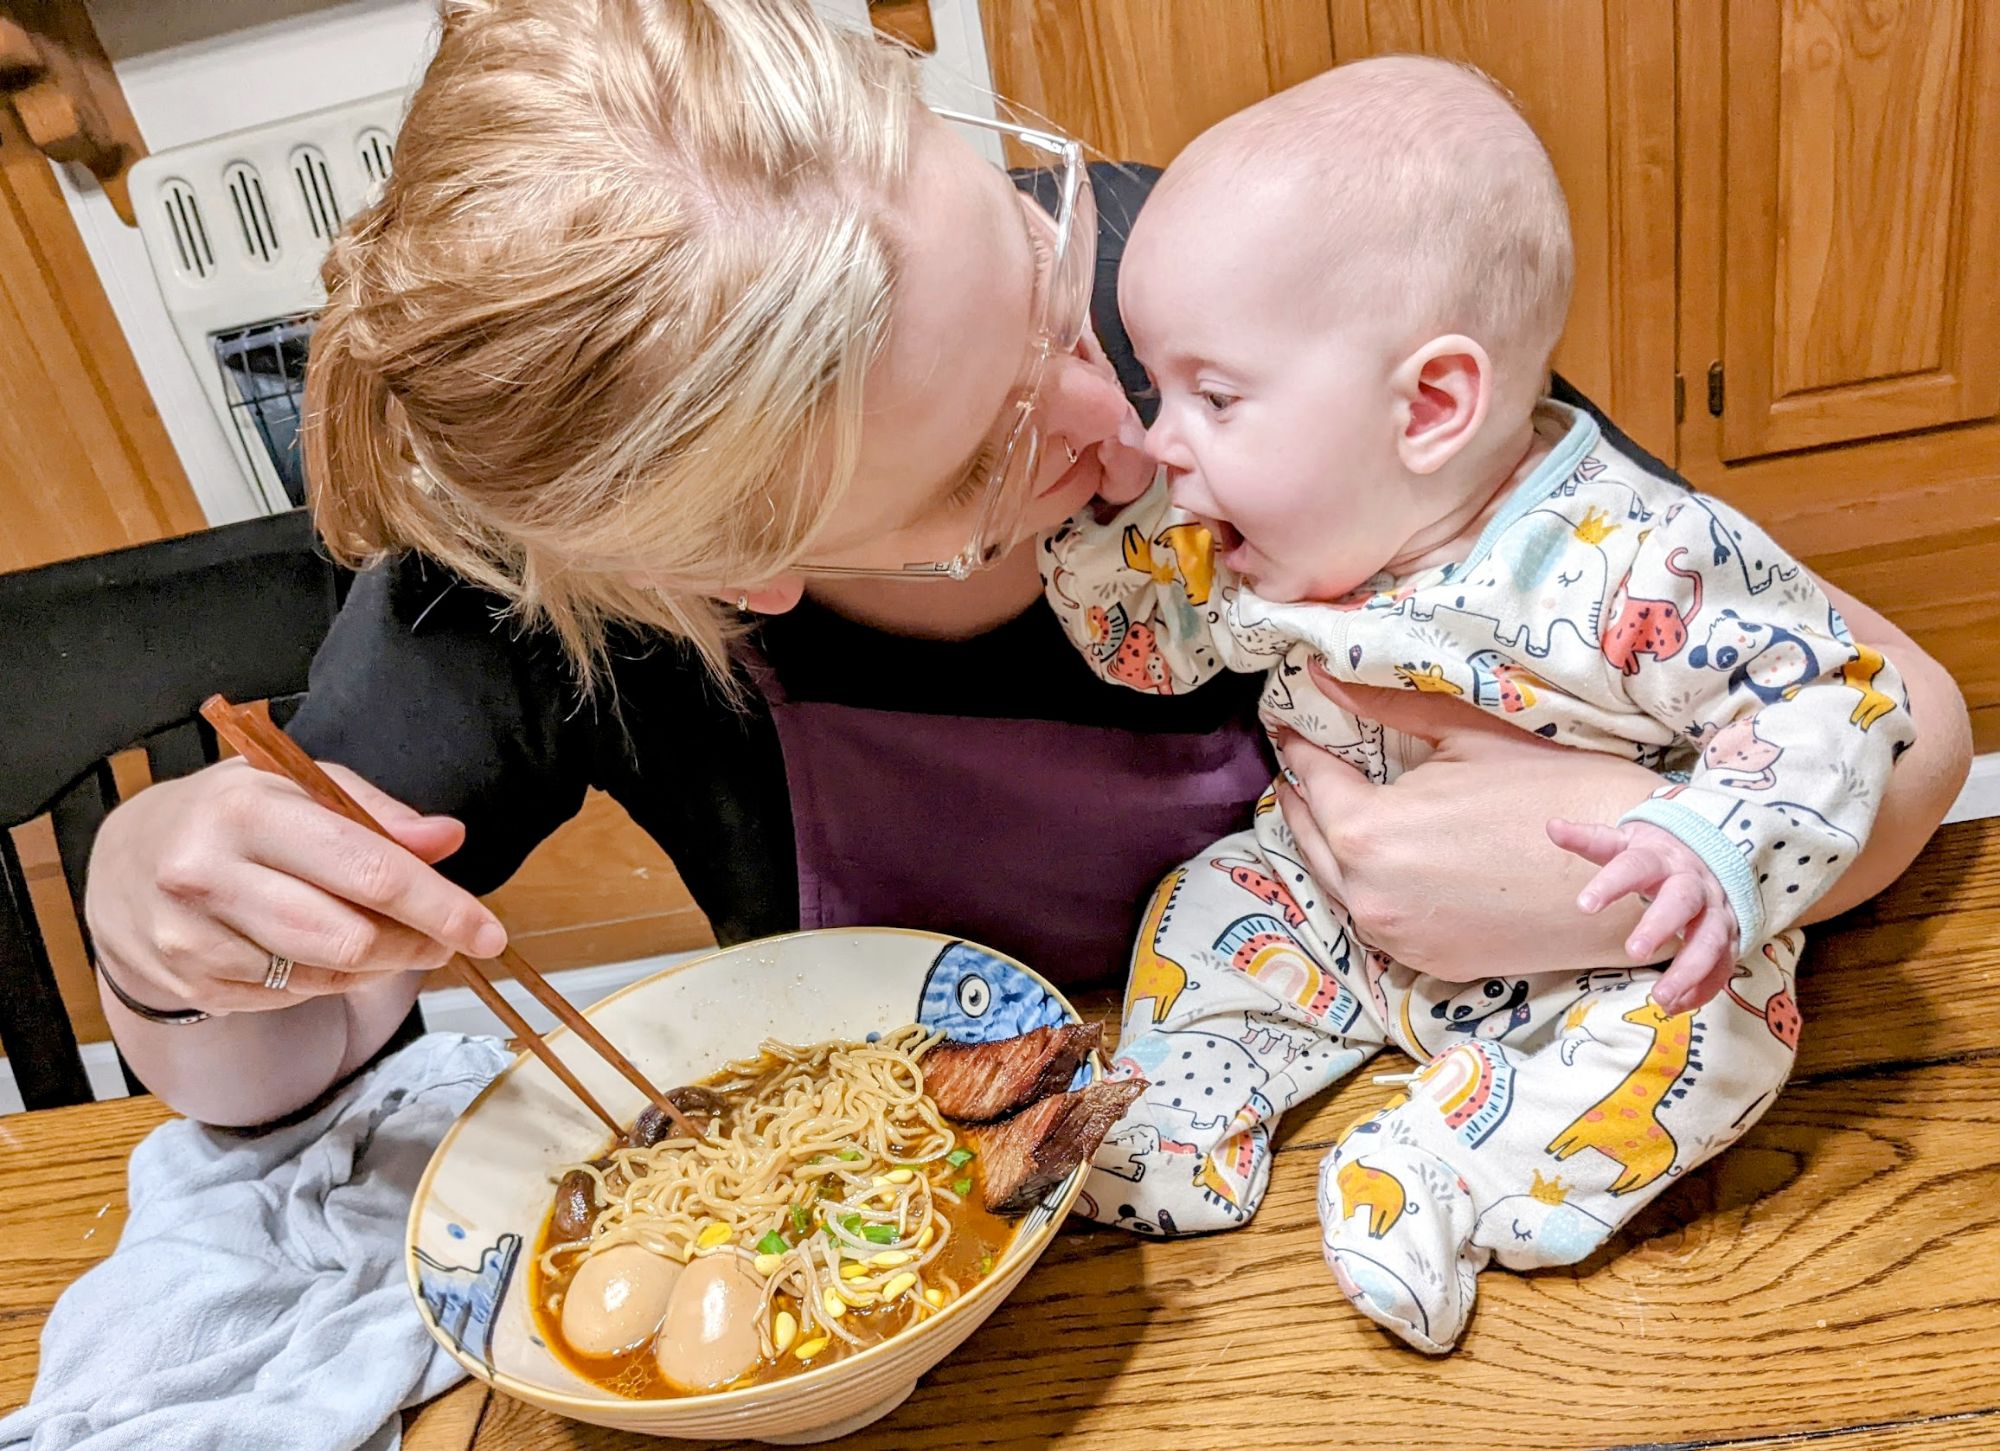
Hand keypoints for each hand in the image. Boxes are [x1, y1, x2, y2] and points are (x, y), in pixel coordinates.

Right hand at [85, 757, 505, 1016]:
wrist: (127, 860)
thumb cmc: (233, 815)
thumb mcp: (298, 786)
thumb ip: (377, 814)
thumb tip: (447, 839)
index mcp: (246, 813)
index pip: (366, 870)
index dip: (440, 907)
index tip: (488, 932)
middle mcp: (209, 876)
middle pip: (350, 938)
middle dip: (416, 944)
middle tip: (445, 939)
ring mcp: (192, 940)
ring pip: (325, 975)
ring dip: (378, 964)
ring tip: (388, 938)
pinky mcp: (191, 985)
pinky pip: (292, 996)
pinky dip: (329, 979)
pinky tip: (325, 950)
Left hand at [1273, 661, 1660, 980]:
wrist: (1630, 876)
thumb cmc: (1552, 792)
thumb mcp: (1465, 734)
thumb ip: (1383, 704)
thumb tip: (1321, 672)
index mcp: (1369, 831)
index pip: (1312, 779)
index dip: (1299, 746)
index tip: (1290, 725)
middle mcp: (1367, 893)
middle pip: (1310, 836)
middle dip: (1304, 796)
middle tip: (1301, 764)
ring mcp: (1394, 936)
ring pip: (1335, 882)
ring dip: (1328, 842)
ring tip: (1332, 806)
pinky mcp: (1424, 962)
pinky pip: (1374, 917)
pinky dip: (1365, 884)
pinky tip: (1376, 857)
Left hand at [1546, 819, 1738, 1013]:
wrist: (1711, 853)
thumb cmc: (1656, 855)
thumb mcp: (1625, 843)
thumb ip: (1590, 840)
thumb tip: (1552, 826)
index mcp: (1661, 858)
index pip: (1634, 865)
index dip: (1610, 883)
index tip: (1583, 905)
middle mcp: (1693, 883)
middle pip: (1681, 900)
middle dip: (1660, 925)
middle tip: (1634, 951)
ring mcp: (1716, 911)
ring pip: (1711, 939)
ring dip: (1689, 970)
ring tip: (1660, 997)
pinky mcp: (1730, 936)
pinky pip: (1723, 965)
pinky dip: (1704, 988)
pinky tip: (1677, 1007)